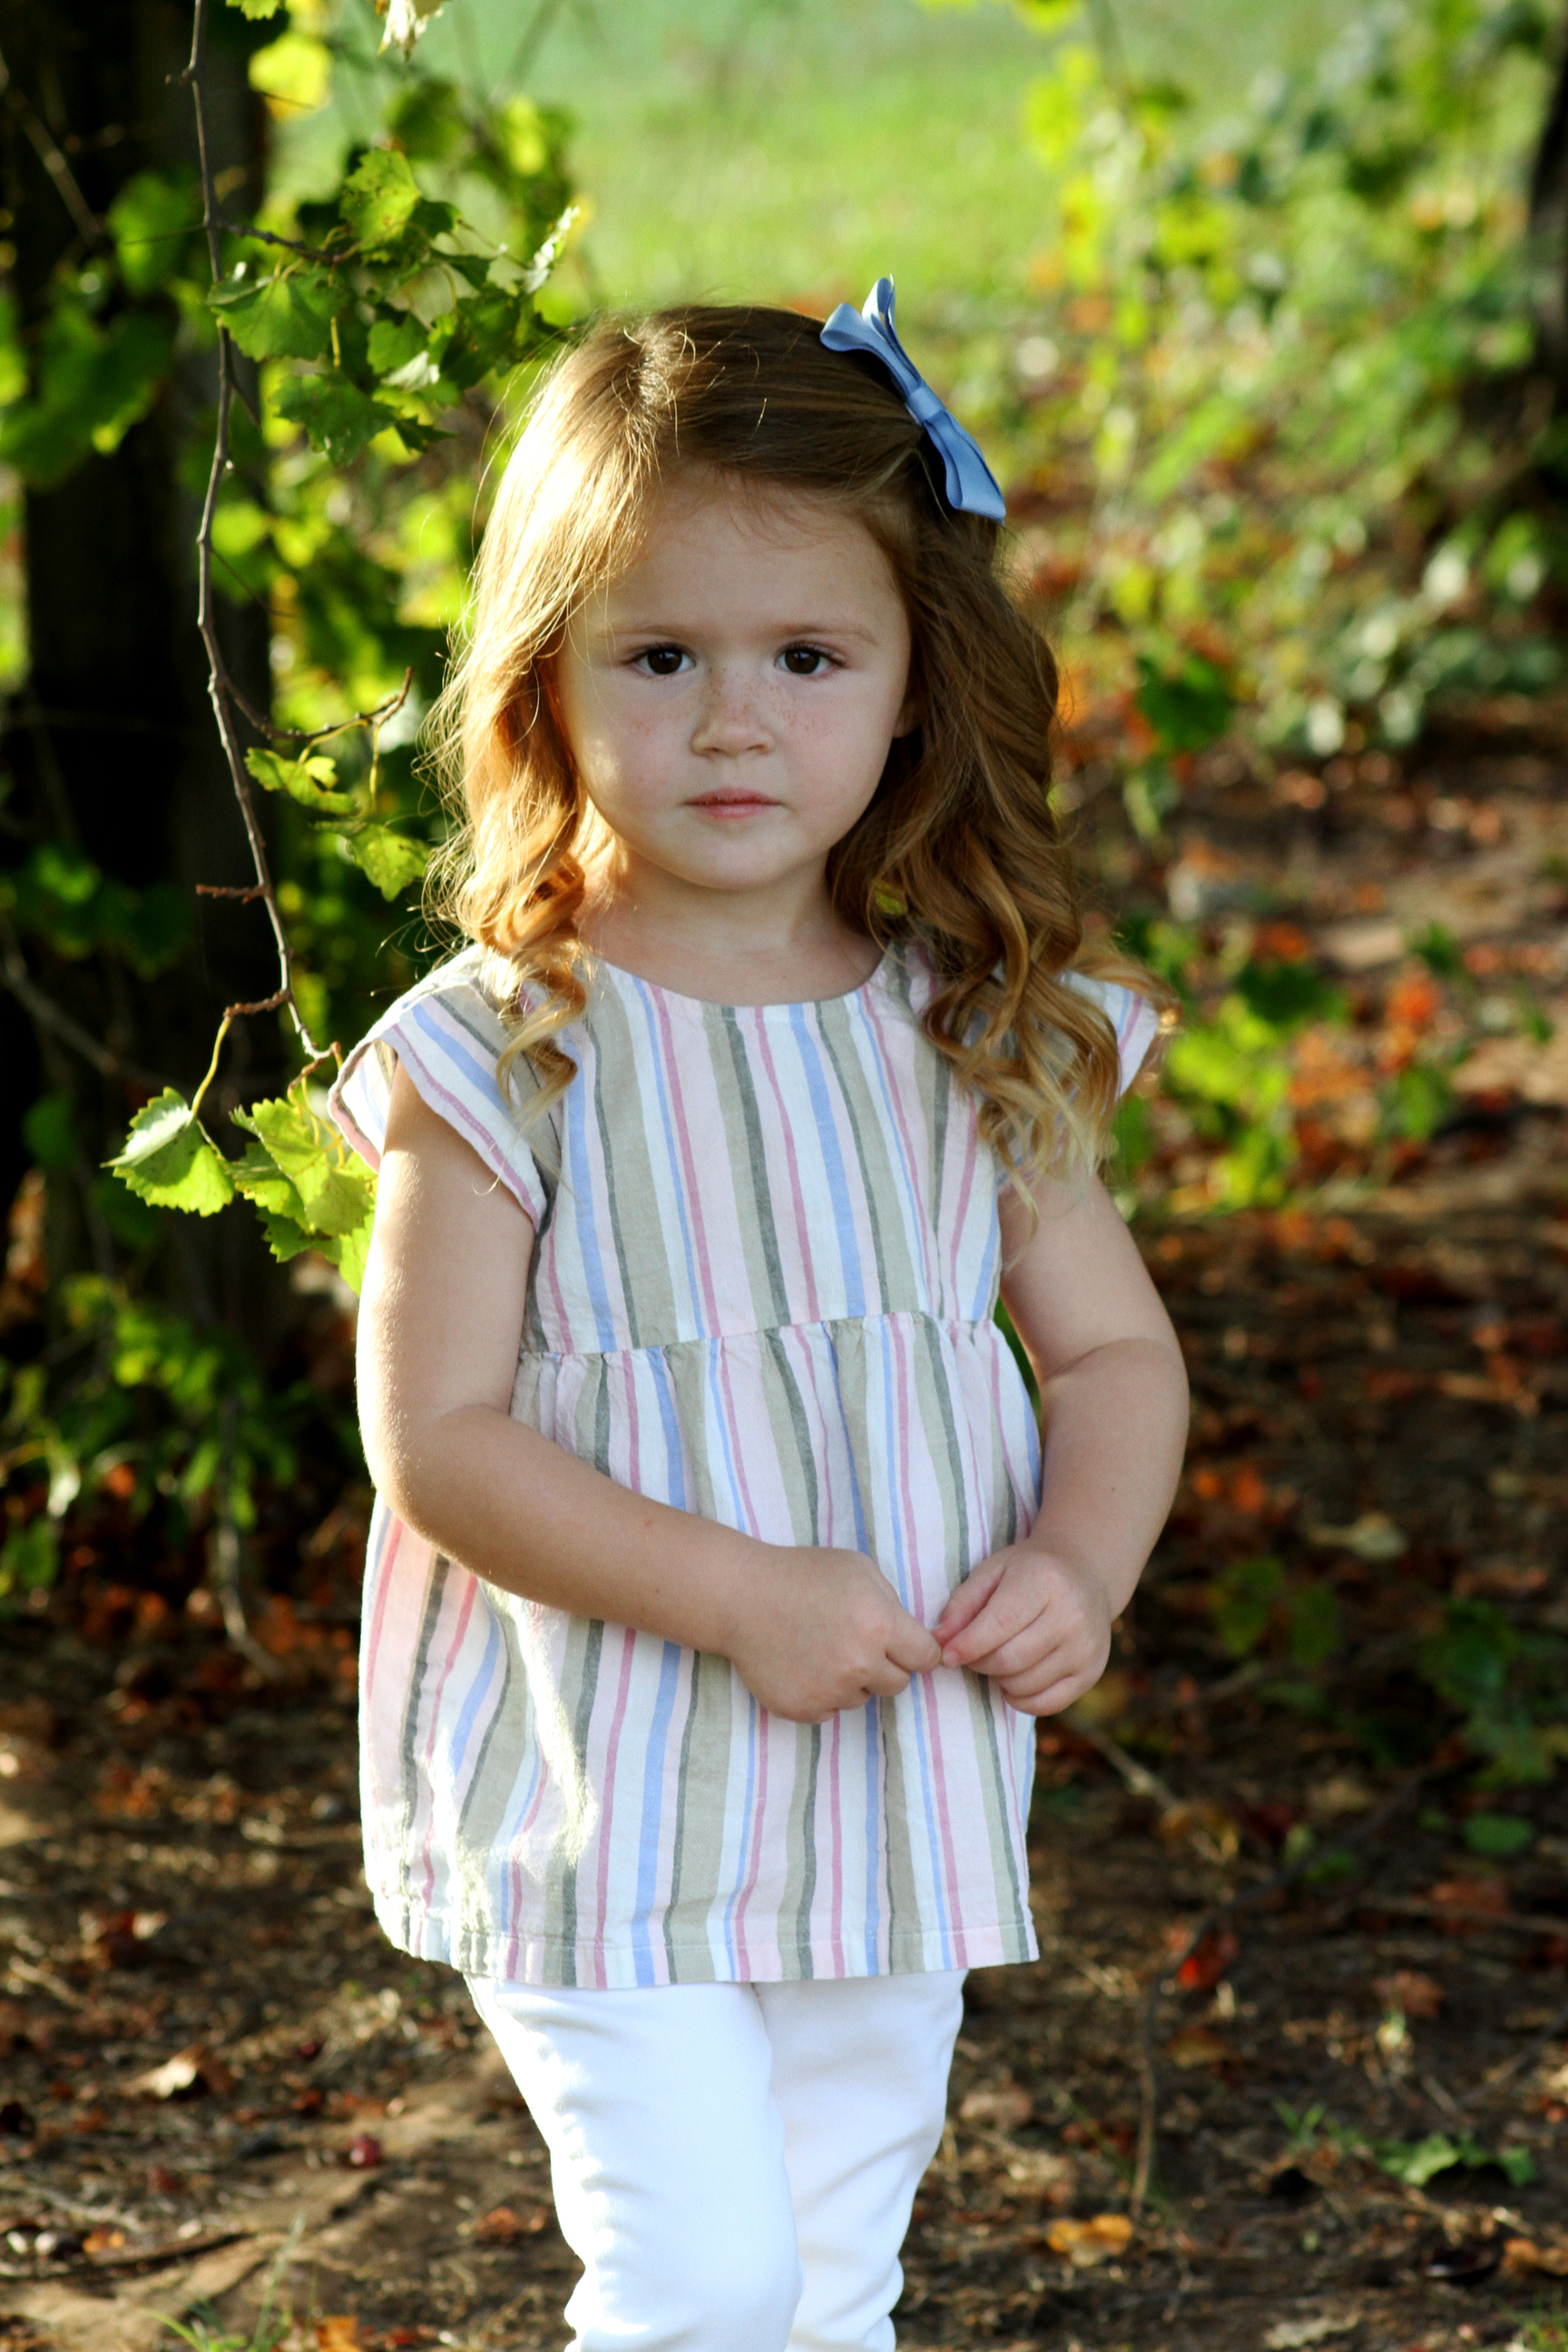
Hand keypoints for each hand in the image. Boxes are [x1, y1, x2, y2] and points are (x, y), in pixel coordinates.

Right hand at [725, 1545, 941, 1723]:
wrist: (741, 1597)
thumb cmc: (801, 1574)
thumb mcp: (858, 1569)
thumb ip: (890, 1603)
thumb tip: (906, 1635)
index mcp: (880, 1626)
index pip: (927, 1657)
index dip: (919, 1650)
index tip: (908, 1647)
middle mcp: (860, 1664)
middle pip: (899, 1683)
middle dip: (886, 1666)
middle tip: (857, 1643)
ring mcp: (831, 1691)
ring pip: (863, 1697)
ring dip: (852, 1680)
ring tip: (822, 1649)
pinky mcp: (804, 1709)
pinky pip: (831, 1710)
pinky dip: (823, 1693)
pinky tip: (803, 1664)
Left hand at [931, 1544, 1112, 1714]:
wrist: (1085, 1573)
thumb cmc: (1028, 1573)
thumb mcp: (993, 1572)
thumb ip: (962, 1604)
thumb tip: (939, 1642)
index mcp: (1044, 1582)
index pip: (1000, 1624)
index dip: (967, 1646)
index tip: (946, 1656)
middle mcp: (1072, 1616)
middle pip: (1010, 1659)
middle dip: (980, 1663)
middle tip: (972, 1654)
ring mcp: (1087, 1648)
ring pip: (1024, 1684)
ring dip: (999, 1679)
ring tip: (997, 1659)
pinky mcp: (1092, 1673)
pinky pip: (1046, 1704)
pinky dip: (1020, 1699)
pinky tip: (1014, 1678)